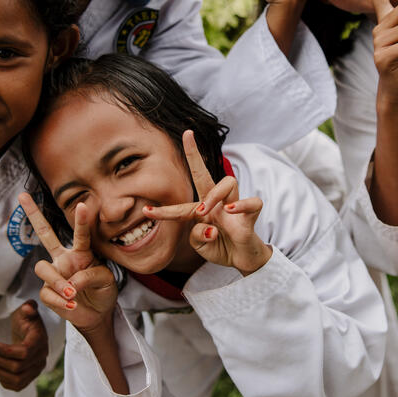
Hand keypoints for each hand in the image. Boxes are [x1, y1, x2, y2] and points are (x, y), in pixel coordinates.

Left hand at [0, 300, 48, 390]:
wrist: (30, 333)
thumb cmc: (26, 321)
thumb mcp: (26, 311)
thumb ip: (28, 307)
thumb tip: (28, 307)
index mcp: (40, 342)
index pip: (24, 353)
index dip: (5, 351)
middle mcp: (41, 358)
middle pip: (18, 367)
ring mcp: (37, 369)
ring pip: (17, 379)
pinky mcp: (30, 377)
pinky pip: (17, 386)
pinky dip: (4, 381)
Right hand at [19, 194, 117, 333]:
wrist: (98, 314)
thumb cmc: (102, 291)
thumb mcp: (106, 281)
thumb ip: (91, 276)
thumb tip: (70, 282)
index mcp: (81, 252)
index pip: (80, 234)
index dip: (81, 221)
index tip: (82, 204)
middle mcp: (64, 259)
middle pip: (45, 233)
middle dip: (33, 214)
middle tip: (22, 195)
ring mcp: (54, 274)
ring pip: (43, 269)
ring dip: (58, 282)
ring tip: (72, 293)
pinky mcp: (48, 292)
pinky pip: (47, 293)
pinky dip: (59, 300)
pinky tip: (71, 304)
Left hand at [144, 131, 271, 274]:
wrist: (243, 261)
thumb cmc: (220, 248)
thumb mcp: (201, 246)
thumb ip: (197, 237)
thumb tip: (208, 226)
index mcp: (201, 210)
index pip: (181, 206)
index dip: (163, 210)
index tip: (145, 211)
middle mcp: (217, 203)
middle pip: (204, 173)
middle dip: (194, 154)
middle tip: (187, 135)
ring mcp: (234, 206)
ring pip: (228, 182)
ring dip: (213, 195)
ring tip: (203, 212)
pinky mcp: (251, 214)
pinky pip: (252, 202)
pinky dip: (242, 205)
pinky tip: (231, 211)